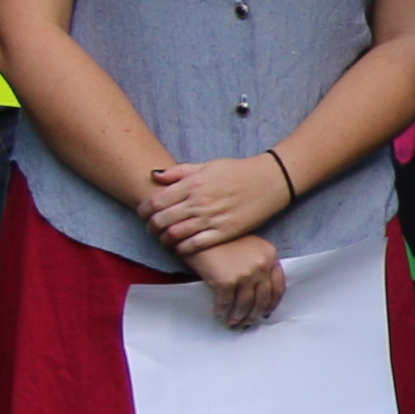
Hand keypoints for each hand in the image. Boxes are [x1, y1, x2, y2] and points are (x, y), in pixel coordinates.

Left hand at [138, 156, 292, 257]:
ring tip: (165, 239)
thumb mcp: (208, 165)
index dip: (143, 211)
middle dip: (151, 227)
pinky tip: (182, 247)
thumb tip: (155, 176)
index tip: (143, 214)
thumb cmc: (239, 171)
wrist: (271, 181)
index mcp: (193, 183)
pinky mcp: (225, 231)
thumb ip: (180, 171)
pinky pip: (196, 245)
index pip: (156, 201)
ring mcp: (212, 218)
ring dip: (165, 239)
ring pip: (175, 234)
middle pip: (162, 220)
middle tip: (152, 229)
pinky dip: (183, 248)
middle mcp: (200, 201)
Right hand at [190, 234, 285, 331]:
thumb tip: (257, 292)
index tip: (266, 312)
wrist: (197, 230)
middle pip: (263, 299)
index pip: (278, 286)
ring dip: (239, 317)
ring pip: (245, 305)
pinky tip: (219, 314)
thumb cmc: (221, 238)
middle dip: (254, 314)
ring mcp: (245, 274)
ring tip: (233, 322)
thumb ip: (258, 263)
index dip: (272, 303)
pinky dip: (223, 311)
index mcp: (270, 255)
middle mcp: (262, 266)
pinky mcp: (226, 281)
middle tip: (248, 323)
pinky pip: (226, 303)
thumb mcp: (249, 246)